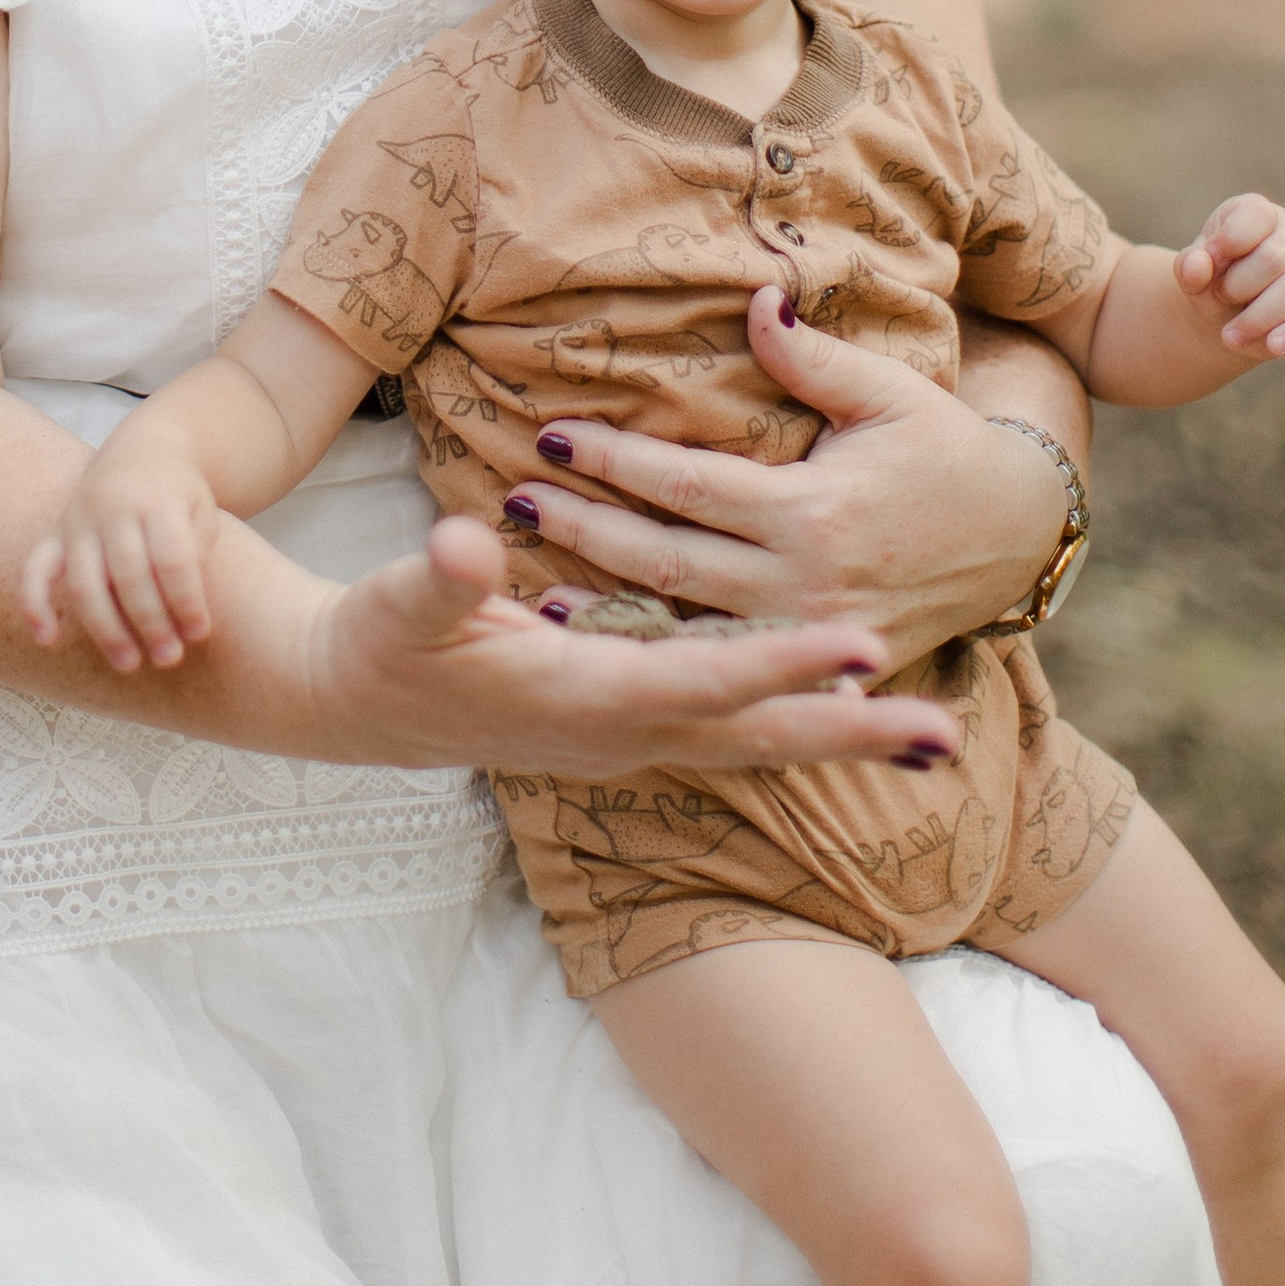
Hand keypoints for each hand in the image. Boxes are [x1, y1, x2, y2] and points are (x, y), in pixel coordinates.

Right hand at [21, 439, 223, 674]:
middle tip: (170, 658)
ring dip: (105, 629)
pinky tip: (46, 640)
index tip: (200, 633)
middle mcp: (113, 507)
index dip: (186, 600)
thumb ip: (194, 555)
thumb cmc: (180, 491)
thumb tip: (184, 615)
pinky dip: (34, 604)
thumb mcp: (202, 511)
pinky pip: (35, 569)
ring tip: (129, 664)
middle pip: (128, 574)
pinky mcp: (56, 532)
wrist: (146, 445)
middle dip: (150, 622)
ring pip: (84, 581)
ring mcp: (78, 519)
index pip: (171, 557)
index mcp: (156, 498)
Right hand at [309, 516, 961, 778]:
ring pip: (748, 745)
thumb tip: (468, 540)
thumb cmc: (372, 647)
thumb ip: (439, 579)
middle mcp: (615, 733)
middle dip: (844, 735)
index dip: (777, 666)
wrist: (344, 707)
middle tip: (940, 737)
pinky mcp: (619, 732)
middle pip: (750, 739)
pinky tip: (831, 713)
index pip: (697, 680)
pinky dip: (784, 726)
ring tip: (926, 736)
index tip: (857, 650)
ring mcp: (620, 742)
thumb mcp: (394, 606)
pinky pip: (724, 736)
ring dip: (832, 737)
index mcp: (576, 697)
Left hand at [494, 289, 1070, 671]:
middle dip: (586, 529)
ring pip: (687, 625)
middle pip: (669, 560)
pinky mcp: (816, 666)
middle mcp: (803, 583)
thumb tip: (755, 299)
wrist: (1017, 538)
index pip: (689, 485)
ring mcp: (807, 636)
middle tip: (515, 499)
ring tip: (532, 583)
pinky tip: (608, 642)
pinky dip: (661, 655)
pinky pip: (724, 665)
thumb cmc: (945, 451)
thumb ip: (810, 359)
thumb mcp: (888, 392)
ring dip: (608, 605)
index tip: (551, 433)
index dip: (616, 460)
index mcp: (813, 512)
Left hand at [1173, 196, 1284, 358]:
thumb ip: (1189, 267)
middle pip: (1273, 258)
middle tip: (1219, 299)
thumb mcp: (1193, 275)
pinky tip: (1274, 347)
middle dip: (1239, 288)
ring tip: (1229, 338)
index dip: (1229, 241)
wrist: (1229, 316)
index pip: (1255, 215)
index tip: (1209, 260)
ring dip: (1259, 319)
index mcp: (1255, 212)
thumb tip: (1195, 264)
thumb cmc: (1211, 284)